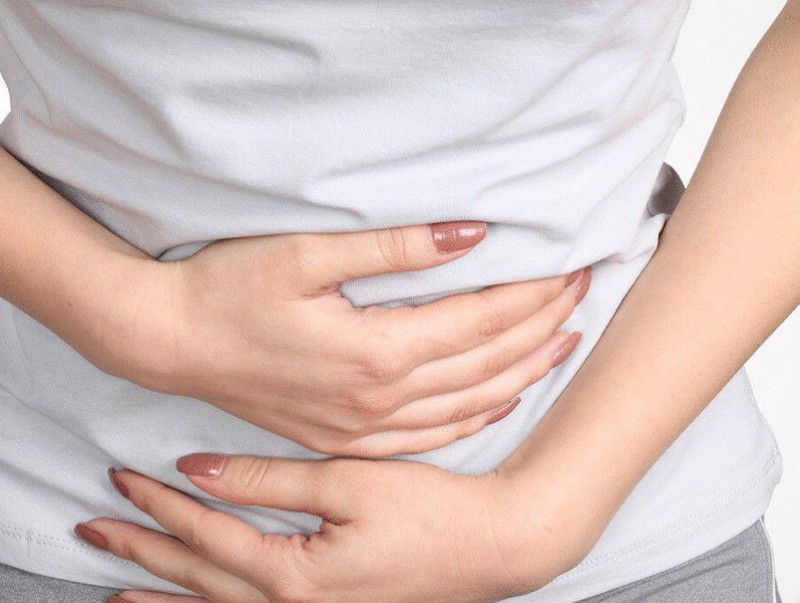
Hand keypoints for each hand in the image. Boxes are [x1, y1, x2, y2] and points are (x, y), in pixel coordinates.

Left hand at [77, 454, 579, 602]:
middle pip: (196, 582)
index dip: (160, 509)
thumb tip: (200, 470)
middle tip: (93, 531)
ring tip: (116, 589)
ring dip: (162, 597)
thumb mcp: (351, 484)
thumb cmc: (430, 513)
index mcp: (294, 577)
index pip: (207, 538)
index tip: (123, 480)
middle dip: (141, 554)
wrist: (493, 549)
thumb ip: (270, 482)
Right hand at [114, 221, 590, 456]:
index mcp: (375, 350)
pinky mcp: (347, 438)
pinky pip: (430, 437)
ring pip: (468, 404)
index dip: (530, 294)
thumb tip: (469, 235)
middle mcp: (379, 398)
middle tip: (583, 295)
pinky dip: (476, 417)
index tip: (570, 268)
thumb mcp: (306, 254)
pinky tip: (501, 401)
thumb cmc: (228, 290)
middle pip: (484, 362)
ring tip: (564, 344)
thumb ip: (394, 247)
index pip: (479, 320)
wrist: (171, 342)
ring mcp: (364, 427)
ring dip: (522, 371)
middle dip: (540, 326)